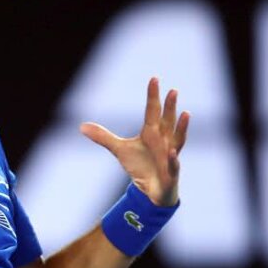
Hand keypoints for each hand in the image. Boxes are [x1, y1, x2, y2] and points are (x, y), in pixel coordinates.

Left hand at [80, 77, 189, 205]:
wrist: (151, 188)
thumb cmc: (139, 164)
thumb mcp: (119, 149)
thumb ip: (103, 137)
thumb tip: (82, 126)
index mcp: (151, 132)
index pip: (152, 110)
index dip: (153, 96)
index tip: (154, 79)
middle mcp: (164, 140)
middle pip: (167, 120)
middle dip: (170, 107)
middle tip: (173, 90)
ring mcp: (170, 154)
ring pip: (178, 138)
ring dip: (181, 127)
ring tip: (185, 113)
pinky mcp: (171, 170)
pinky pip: (173, 163)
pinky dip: (173, 158)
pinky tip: (172, 152)